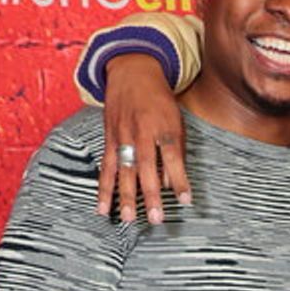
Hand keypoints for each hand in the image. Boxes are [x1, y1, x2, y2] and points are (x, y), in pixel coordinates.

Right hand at [96, 54, 190, 225]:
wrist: (132, 71)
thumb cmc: (159, 101)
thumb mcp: (176, 120)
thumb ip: (176, 151)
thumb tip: (172, 184)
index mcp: (163, 126)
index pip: (173, 156)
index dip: (179, 179)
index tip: (185, 200)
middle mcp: (141, 131)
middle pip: (146, 167)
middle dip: (151, 194)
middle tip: (155, 218)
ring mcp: (122, 136)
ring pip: (124, 170)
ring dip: (126, 196)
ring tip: (128, 219)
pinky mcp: (109, 139)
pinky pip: (106, 168)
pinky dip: (104, 189)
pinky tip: (103, 208)